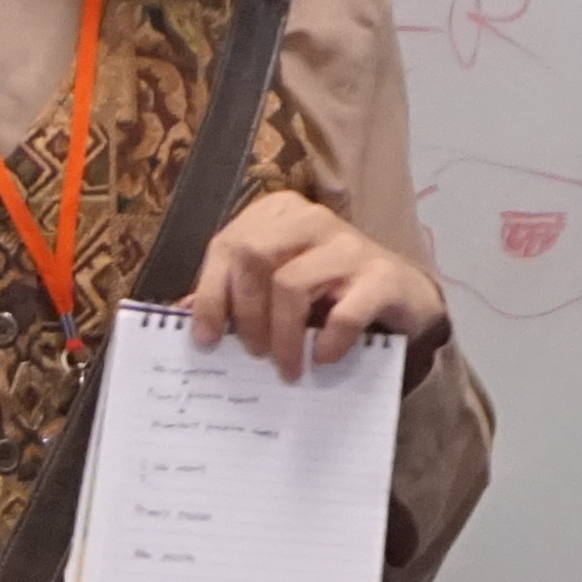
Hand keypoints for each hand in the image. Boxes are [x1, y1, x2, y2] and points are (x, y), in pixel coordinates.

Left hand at [181, 194, 449, 381]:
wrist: (401, 298)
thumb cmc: (328, 292)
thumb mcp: (276, 286)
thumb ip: (234, 292)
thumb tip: (180, 314)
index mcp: (280, 214)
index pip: (229, 246)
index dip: (209, 295)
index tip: (206, 340)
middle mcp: (313, 220)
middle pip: (253, 257)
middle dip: (245, 313)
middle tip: (252, 353)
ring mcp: (350, 245)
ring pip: (291, 284)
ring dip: (281, 336)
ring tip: (285, 367)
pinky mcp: (382, 278)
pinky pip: (343, 314)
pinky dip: (326, 343)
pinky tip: (320, 358)